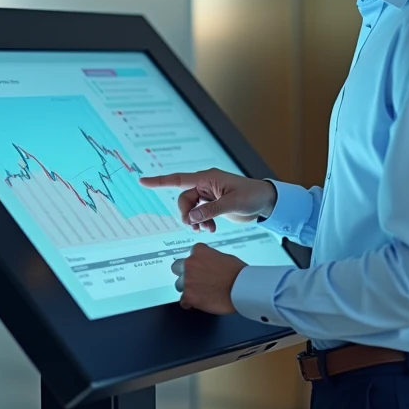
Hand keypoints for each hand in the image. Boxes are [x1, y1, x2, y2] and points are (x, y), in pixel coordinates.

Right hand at [140, 168, 276, 232]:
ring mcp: (209, 196)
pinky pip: (199, 216)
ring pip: (191, 210)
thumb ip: (211, 211)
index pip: (178, 179)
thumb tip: (192, 219)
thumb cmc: (252, 195)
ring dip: (195, 222)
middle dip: (187, 215)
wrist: (266, 202)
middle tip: (197, 226)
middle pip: (184, 201)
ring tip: (207, 230)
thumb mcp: (232, 203)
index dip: (159, 181)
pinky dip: (202, 224)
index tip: (142, 181)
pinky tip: (211, 229)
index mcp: (208, 178)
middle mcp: (205, 186)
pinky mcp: (213, 206)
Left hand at [171, 243, 244, 313]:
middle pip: (177, 267)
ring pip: (179, 285)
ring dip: (188, 288)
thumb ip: (210, 259)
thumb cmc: (238, 273)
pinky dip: (190, 302)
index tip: (203, 267)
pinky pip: (183, 301)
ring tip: (201, 292)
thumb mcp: (224, 257)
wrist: (241, 289)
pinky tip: (199, 302)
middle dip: (185, 273)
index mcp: (199, 251)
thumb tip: (208, 265)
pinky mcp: (188, 296)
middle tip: (197, 279)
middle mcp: (189, 263)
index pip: (192, 254)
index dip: (198, 262)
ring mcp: (187, 280)